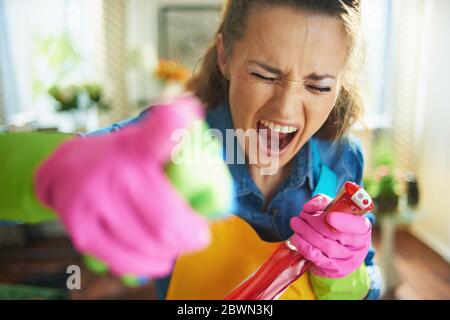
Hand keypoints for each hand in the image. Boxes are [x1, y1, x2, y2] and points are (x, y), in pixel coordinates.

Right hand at [35, 95, 210, 277]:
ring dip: (172, 252)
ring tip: (178, 247)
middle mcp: (114, 175)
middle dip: (191, 237)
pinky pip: (123, 260)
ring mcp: (94, 205)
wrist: (63, 170)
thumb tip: (191, 110)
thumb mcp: (142, 136)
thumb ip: (167, 129)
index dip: (179, 140)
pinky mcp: (82, 231)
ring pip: (147, 246)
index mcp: (136, 149)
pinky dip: (147, 265)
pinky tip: (158, 261)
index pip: (162, 138)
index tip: (202, 168)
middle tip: (199, 237)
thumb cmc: (117, 157)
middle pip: (166, 223)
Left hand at [290, 194, 371, 277]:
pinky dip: (305, 247)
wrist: (337, 251)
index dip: (344, 221)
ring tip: (296, 223)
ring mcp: (348, 260)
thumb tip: (310, 206)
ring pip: (326, 246)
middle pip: (336, 234)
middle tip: (301, 215)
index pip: (357, 225)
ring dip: (307, 233)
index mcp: (363, 227)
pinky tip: (297, 238)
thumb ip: (323, 202)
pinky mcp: (335, 270)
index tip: (329, 216)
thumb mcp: (332, 209)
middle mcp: (359, 245)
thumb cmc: (335, 225)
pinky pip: (318, 258)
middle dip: (315, 223)